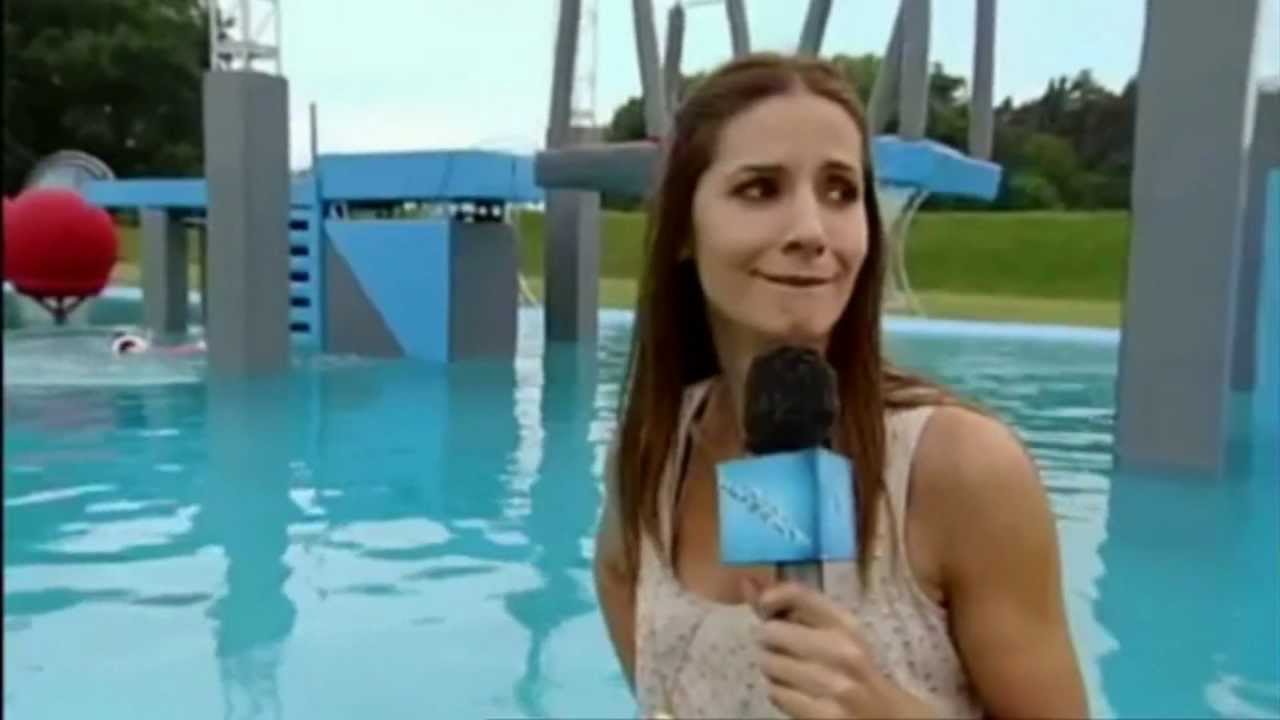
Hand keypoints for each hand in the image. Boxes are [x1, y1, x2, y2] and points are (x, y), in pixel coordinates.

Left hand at [743, 579, 940, 719]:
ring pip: (770, 664)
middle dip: (770, 643)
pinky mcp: (824, 716)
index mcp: (847, 625)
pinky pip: (776, 694)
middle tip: (785, 653)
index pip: (798, 594)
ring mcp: (834, 686)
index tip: (765, 609)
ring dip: (774, 671)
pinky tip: (798, 695)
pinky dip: (780, 694)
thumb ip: (793, 609)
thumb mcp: (836, 635)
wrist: (887, 716)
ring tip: (793, 676)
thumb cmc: (855, 670)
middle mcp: (842, 651)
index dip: (770, 598)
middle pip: (772, 632)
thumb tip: (747, 583)